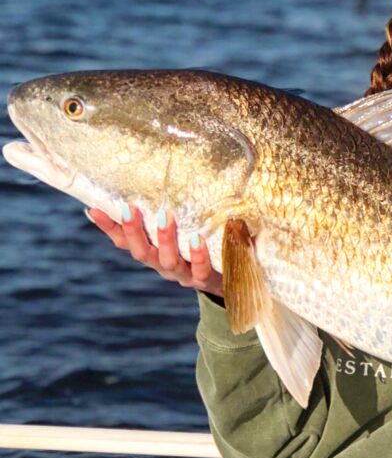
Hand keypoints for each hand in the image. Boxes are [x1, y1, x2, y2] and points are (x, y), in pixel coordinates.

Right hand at [86, 205, 223, 296]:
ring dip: (164, 239)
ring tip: (166, 217)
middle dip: (134, 231)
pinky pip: (200, 270)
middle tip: (131, 208)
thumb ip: (164, 212)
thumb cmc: (200, 246)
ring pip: (168, 261)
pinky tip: (197, 239)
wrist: (232, 279)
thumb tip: (149, 179)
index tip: (94, 208)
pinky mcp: (205, 279)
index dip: (109, 227)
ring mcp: (183, 274)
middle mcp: (163, 264)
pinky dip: (197, 255)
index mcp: (152, 253)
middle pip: (141, 252)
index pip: (123, 241)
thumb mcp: (181, 230)